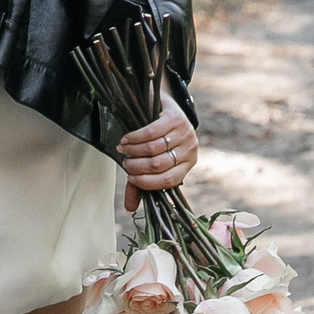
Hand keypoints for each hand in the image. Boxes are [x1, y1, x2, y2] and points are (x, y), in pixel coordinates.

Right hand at [117, 88, 197, 213]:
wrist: (164, 105)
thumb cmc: (158, 138)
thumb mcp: (152, 161)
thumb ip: (141, 184)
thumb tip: (129, 208)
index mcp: (188, 165)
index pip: (168, 181)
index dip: (146, 182)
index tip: (130, 177)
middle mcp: (190, 150)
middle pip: (159, 165)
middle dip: (137, 166)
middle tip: (125, 162)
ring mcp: (185, 133)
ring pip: (154, 149)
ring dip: (133, 151)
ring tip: (123, 150)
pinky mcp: (175, 117)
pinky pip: (151, 132)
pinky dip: (135, 138)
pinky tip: (126, 139)